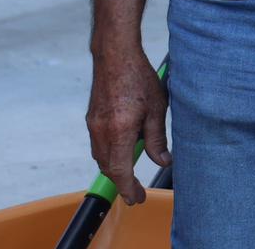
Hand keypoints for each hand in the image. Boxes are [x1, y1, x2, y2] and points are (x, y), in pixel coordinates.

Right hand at [86, 46, 168, 205]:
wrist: (115, 56)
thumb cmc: (139, 78)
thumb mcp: (156, 109)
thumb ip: (157, 139)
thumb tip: (163, 162)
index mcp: (119, 132)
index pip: (121, 171)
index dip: (129, 188)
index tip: (138, 198)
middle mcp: (101, 132)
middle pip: (109, 168)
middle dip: (122, 183)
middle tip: (136, 193)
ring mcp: (93, 125)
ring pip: (102, 157)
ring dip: (115, 169)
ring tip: (130, 175)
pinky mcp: (92, 118)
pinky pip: (98, 145)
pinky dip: (109, 154)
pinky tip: (122, 151)